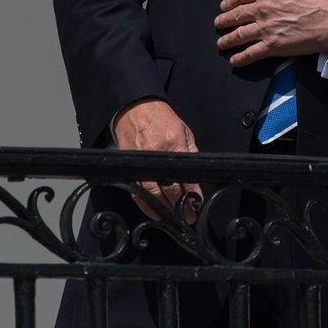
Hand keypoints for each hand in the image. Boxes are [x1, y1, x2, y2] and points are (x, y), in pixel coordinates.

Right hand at [113, 98, 201, 221]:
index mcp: (175, 144)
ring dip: (164, 211)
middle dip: (181, 208)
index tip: (197, 206)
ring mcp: (142, 161)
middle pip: (170, 190)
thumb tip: (197, 177)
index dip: (194, 196)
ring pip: (153, 195)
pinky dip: (145, 205)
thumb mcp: (184, 130)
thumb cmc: (161, 118)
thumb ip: (190, 153)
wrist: (136, 108)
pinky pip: (137, 191)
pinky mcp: (130, 165)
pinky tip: (154, 211)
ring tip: (173, 220)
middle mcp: (158, 155)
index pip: (187, 179)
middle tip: (188, 217)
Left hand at [214, 0, 327, 67]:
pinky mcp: (273, 45)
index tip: (223, 7)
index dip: (229, 3)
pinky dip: (240, 58)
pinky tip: (233, 60)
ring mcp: (266, 28)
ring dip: (227, 40)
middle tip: (218, 24)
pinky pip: (251, 53)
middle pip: (236, 16)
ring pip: (239, 35)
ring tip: (221, 43)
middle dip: (224, 22)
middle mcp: (262, 9)